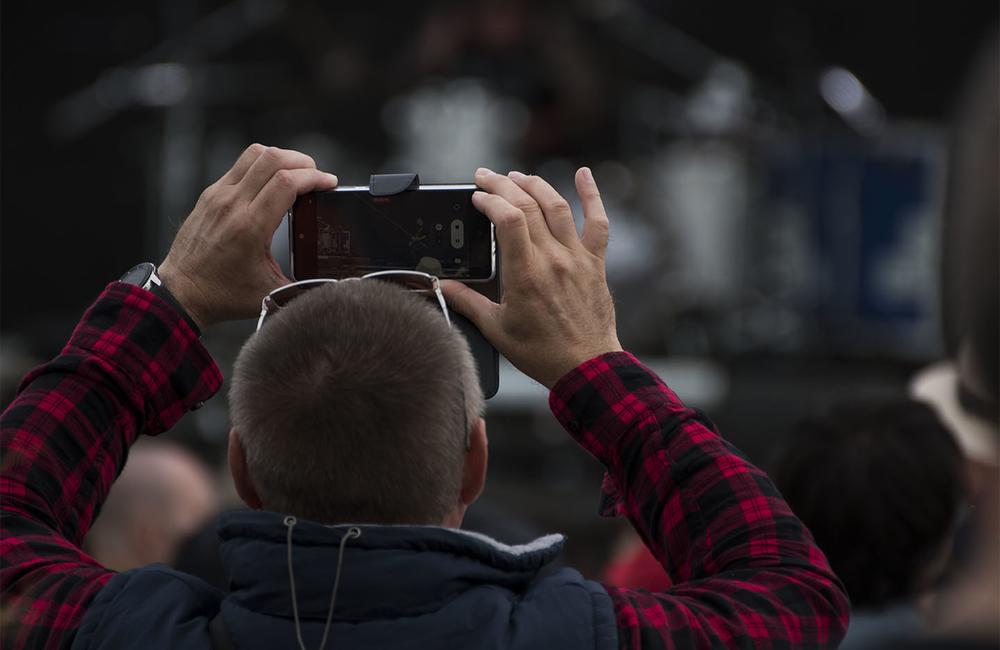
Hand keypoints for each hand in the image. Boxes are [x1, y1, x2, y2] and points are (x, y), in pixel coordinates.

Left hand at [158, 144, 337, 327]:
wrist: (180, 293)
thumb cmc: (224, 295)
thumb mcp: (271, 293)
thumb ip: (305, 286)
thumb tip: (335, 283)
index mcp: (250, 227)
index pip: (287, 182)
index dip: (315, 177)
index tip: (329, 184)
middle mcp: (233, 205)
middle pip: (273, 159)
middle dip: (303, 162)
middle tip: (317, 176)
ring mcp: (218, 195)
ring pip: (255, 154)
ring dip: (282, 157)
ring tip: (297, 172)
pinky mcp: (210, 194)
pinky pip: (241, 165)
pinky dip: (263, 165)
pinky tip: (272, 181)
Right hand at [441, 167, 621, 387]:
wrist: (586, 368)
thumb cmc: (541, 353)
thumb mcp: (496, 330)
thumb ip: (468, 303)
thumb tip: (443, 285)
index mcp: (525, 275)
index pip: (507, 220)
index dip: (490, 200)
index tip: (476, 196)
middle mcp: (552, 260)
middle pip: (528, 206)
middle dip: (503, 185)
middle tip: (486, 177)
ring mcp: (576, 258)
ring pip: (557, 207)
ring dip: (535, 185)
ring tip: (517, 177)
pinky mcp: (595, 263)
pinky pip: (597, 223)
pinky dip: (592, 196)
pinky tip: (584, 174)